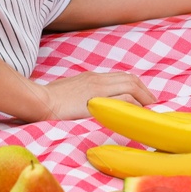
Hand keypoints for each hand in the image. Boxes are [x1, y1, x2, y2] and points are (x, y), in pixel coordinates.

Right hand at [28, 70, 155, 121]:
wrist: (37, 101)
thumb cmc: (47, 102)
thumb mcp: (69, 94)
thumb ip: (82, 97)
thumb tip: (89, 108)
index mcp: (91, 78)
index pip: (121, 77)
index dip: (135, 86)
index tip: (143, 98)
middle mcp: (97, 79)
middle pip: (130, 79)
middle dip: (145, 91)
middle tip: (153, 104)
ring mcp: (97, 88)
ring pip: (130, 86)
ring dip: (144, 97)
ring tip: (150, 109)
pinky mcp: (96, 98)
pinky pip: (123, 98)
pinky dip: (134, 105)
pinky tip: (138, 114)